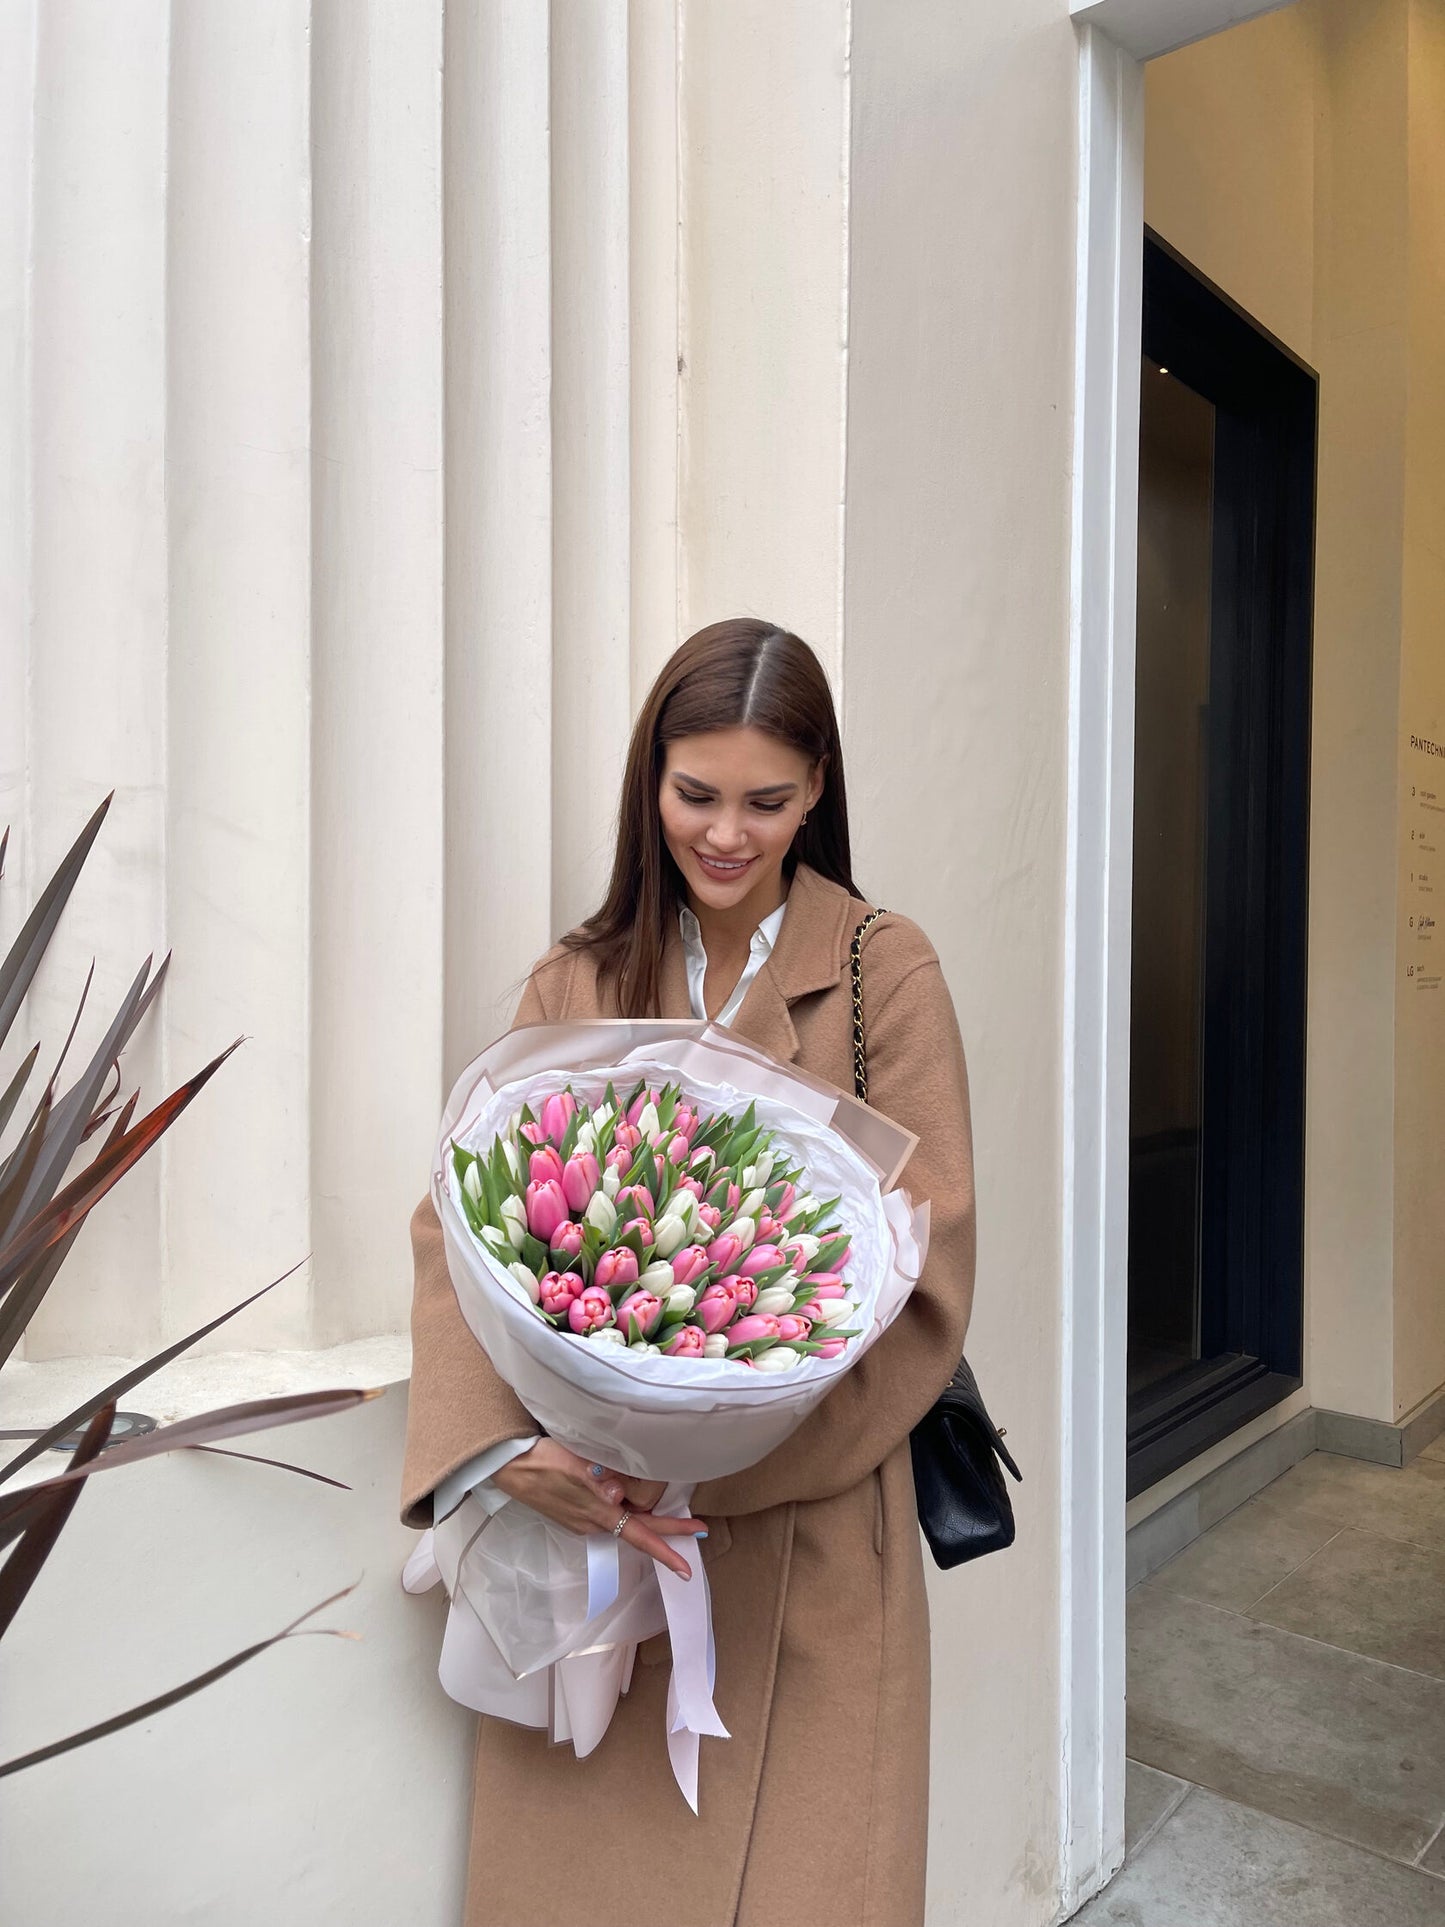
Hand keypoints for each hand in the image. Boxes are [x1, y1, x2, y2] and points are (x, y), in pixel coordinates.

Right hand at [491, 1440, 703, 1580]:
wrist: (510, 1466)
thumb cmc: (544, 1462)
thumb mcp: (576, 1466)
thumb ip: (599, 1482)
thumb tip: (617, 1496)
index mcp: (598, 1514)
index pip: (640, 1536)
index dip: (666, 1550)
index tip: (686, 1567)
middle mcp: (592, 1523)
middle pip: (638, 1529)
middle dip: (668, 1529)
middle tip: (698, 1528)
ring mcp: (582, 1519)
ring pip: (623, 1519)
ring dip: (644, 1514)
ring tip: (665, 1501)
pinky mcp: (573, 1512)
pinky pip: (606, 1513)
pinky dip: (623, 1506)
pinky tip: (625, 1492)